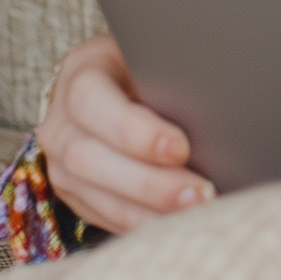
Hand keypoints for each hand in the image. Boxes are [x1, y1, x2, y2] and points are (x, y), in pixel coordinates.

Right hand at [38, 33, 215, 233]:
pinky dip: (142, 224)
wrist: (118, 82)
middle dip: (149, 183)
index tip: (181, 148)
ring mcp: (60, 163)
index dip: (134, 130)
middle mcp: (60, 122)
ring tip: (197, 213)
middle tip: (200, 193)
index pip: (92, 102)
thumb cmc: (149, 64)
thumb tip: (220, 102)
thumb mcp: (156, 53)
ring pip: (94, 196)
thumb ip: (172, 73)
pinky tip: (178, 226)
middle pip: (90, 159)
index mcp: (81, 73)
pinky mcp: (74, 194)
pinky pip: (103, 217)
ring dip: (149, 211)